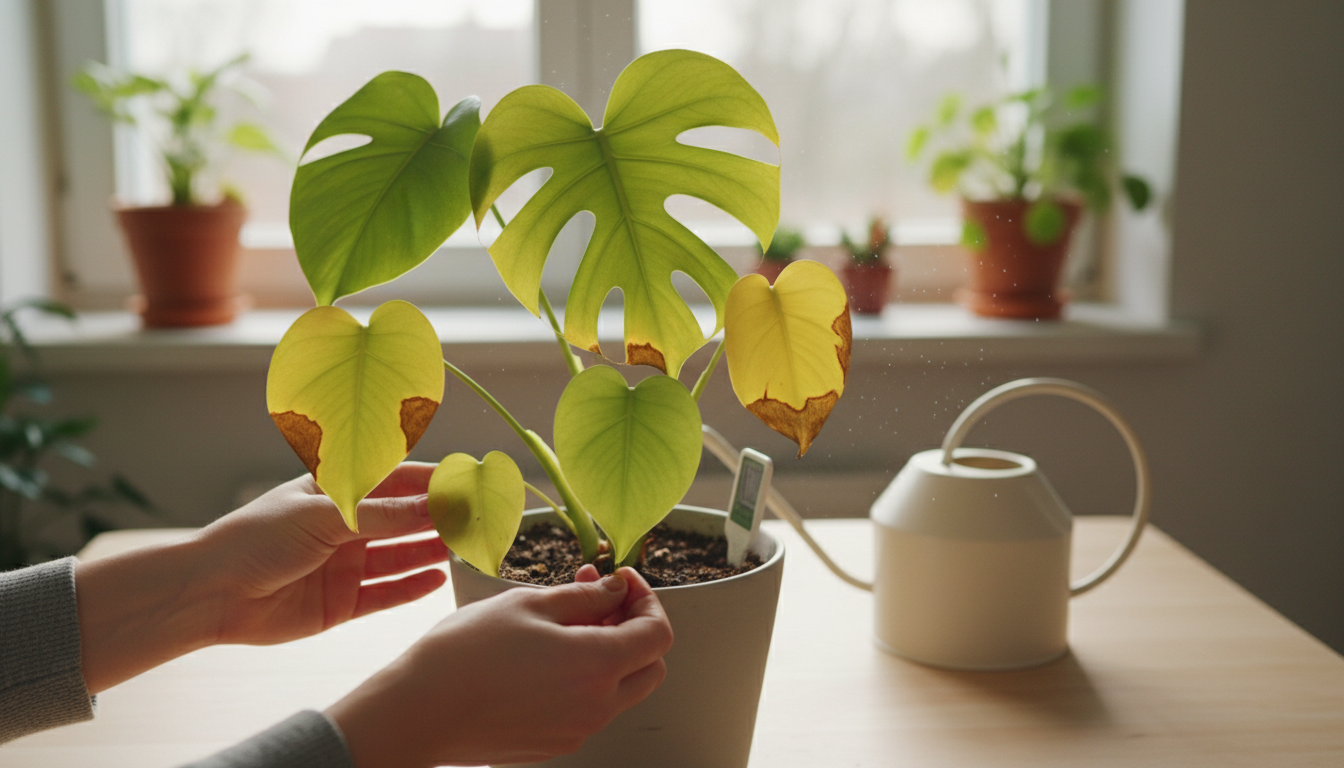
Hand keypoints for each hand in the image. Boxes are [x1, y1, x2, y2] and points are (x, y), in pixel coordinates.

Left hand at [197, 462, 447, 645]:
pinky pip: (386, 593)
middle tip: (477, 518)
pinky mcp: (342, 603)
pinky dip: (412, 587)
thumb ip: (383, 515)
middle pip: (403, 520)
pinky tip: (437, 579)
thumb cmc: (256, 539)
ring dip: (431, 550)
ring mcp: (344, 565)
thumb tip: (436, 504)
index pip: (396, 480)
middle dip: (439, 518)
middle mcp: (344, 526)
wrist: (212, 594)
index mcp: (336, 491)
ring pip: (400, 556)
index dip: (433, 481)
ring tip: (465, 546)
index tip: (470, 481)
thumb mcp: (325, 516)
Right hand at [328, 567, 673, 767]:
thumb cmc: (466, 653)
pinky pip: (589, 707)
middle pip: (650, 666)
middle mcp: (597, 706)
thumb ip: (585, 597)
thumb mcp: (529, 604)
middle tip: (599, 597)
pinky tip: (548, 653)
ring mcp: (577, 730)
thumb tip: (616, 590)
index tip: (620, 579)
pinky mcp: (555, 743)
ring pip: (620, 689)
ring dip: (609, 651)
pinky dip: (585, 677)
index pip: (658, 634)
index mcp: (598, 666)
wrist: (419, 711)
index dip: (646, 599)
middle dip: (634, 627)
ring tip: (565, 619)